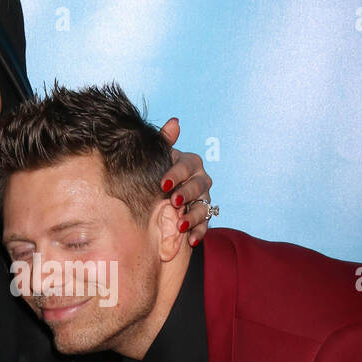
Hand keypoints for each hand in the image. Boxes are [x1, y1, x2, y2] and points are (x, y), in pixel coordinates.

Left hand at [158, 115, 214, 245]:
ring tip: (181, 225)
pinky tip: (191, 240)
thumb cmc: (157, 175)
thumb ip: (164, 142)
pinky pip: (205, 226)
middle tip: (173, 202)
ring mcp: (203, 200)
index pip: (186, 166)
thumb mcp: (157, 161)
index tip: (162, 184)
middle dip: (186, 194)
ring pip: (203, 207)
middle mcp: (200, 180)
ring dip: (193, 216)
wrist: (157, 202)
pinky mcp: (203, 218)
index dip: (175, 174)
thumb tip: (174, 122)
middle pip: (198, 186)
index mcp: (189, 164)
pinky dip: (198, 233)